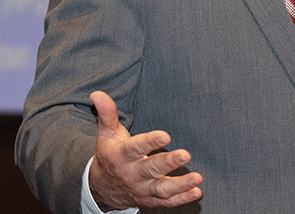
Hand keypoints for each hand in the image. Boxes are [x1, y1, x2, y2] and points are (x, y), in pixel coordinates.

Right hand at [88, 91, 202, 209]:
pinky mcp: (150, 200)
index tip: (166, 136)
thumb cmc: (109, 155)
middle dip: (168, 163)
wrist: (101, 188)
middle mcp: (132, 174)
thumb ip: (107, 113)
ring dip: (180, 185)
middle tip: (185, 155)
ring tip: (197, 178)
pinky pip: (167, 201)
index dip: (150, 142)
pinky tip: (196, 192)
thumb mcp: (106, 134)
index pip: (136, 148)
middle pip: (151, 169)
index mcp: (121, 156)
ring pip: (161, 189)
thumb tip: (98, 94)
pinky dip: (182, 198)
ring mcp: (142, 189)